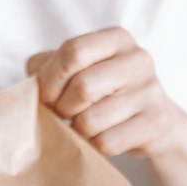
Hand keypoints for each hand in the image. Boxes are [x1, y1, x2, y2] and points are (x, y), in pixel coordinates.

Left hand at [27, 28, 184, 160]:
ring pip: (91, 121)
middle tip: (63, 115)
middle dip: (62, 108)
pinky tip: (99, 138)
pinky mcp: (154, 123)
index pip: (72, 52)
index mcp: (116, 39)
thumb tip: (32, 81)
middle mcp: (137, 59)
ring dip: (77, 130)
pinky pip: (106, 142)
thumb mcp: (80, 69)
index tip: (47, 97)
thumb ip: (48, 66)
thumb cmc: (106, 91)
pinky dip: (94, 146)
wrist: (154, 121)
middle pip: (82, 87)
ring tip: (83, 127)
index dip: (50, 80)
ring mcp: (149, 91)